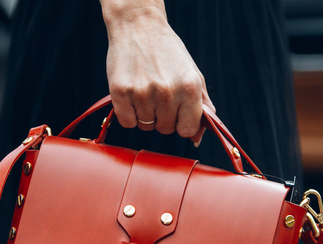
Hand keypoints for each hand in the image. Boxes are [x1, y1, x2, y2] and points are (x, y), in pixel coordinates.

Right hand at [101, 2, 213, 142]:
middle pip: (165, 129)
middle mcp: (168, 92)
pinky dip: (128, 114)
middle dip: (163, 117)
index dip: (182, 124)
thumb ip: (201, 105)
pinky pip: (127, 122)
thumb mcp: (192, 74)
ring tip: (145, 89)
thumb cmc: (168, 52)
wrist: (139, 26)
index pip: (189, 130)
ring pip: (146, 126)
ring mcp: (143, 93)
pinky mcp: (121, 92)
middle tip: (158, 93)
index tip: (176, 113)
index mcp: (190, 87)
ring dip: (145, 113)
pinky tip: (132, 94)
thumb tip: (197, 138)